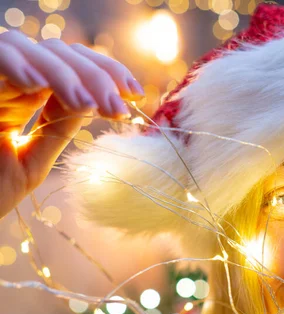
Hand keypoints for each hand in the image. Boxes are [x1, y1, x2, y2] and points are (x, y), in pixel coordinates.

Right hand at [0, 30, 144, 219]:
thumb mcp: (32, 161)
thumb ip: (57, 128)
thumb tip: (94, 101)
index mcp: (22, 97)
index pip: (70, 67)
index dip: (106, 73)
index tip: (135, 94)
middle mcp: (5, 83)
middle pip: (56, 52)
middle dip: (95, 74)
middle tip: (118, 107)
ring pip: (26, 47)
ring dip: (64, 72)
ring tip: (88, 104)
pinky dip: (17, 64)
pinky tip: (40, 87)